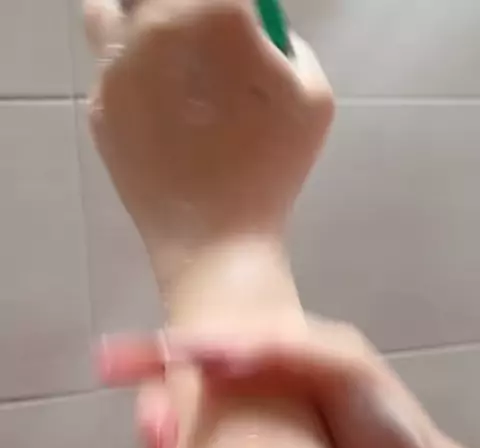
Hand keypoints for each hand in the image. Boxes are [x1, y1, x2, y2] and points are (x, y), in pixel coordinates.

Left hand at [84, 0, 333, 280]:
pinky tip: (158, 105)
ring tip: (163, 48)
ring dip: (137, 16)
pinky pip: (109, 66)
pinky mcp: (100, 108)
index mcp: (213, 13)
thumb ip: (288, 44)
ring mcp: (117, 68)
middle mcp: (154, 26)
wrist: (215, 242)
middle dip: (185, 10)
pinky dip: (130, 69)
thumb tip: (256, 32)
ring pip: (111, 7)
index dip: (231, 6)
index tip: (242, 21)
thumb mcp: (314, 97)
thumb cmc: (273, 172)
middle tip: (203, 32)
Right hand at [100, 318, 479, 447]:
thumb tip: (214, 350)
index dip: (158, 354)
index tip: (112, 362)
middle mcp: (264, 408)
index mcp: (283, 366)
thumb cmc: (399, 446)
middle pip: (183, 402)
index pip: (204, 350)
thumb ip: (291, 352)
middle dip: (155, 420)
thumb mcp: (354, 377)